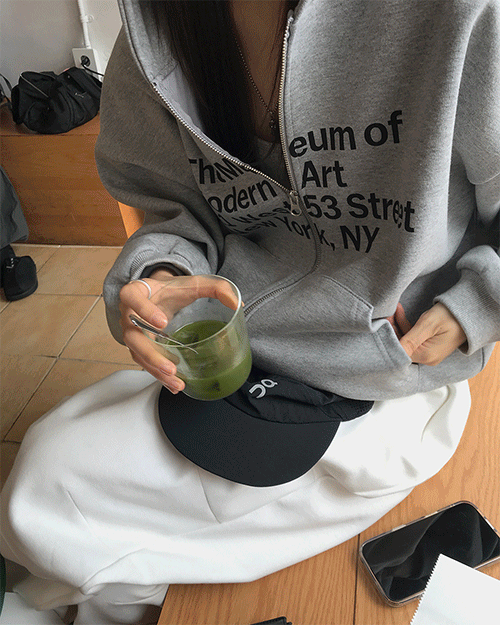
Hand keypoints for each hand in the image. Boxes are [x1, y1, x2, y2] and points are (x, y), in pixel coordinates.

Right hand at [119, 271, 239, 392]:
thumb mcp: (194, 283)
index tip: (162, 322)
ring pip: (138, 354)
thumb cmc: (173, 289)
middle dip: (151, 354)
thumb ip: (216, 288)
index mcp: (136, 292)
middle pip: (132, 336)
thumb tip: (237, 303)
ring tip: (176, 380)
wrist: (160, 295)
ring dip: (156, 370)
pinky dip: (158, 375)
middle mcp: (129, 314)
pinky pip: (145, 363)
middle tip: (171, 366)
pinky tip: (173, 384)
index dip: (144, 310)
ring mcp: (132, 332)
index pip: (132, 297)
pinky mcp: (139, 347)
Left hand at [387, 302, 466, 365]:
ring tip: (394, 310)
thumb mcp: (428, 324)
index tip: (383, 322)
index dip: (390, 336)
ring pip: (406, 340)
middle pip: (401, 346)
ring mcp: (428, 352)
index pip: (400, 350)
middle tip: (387, 313)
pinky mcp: (429, 345)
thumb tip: (396, 352)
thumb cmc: (452, 316)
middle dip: (393, 329)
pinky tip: (400, 313)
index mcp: (426, 356)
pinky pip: (412, 337)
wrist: (470, 311)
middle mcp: (427, 358)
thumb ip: (411, 339)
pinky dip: (406, 326)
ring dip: (398, 325)